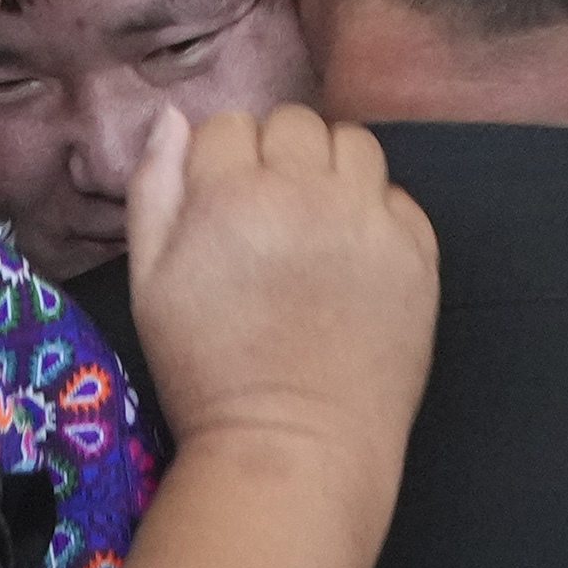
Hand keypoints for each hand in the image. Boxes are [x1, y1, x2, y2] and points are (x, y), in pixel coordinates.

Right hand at [128, 104, 438, 487]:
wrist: (294, 448)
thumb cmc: (208, 373)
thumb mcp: (149, 283)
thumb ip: (155, 190)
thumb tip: (173, 119)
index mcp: (231, 195)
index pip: (228, 125)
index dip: (219, 165)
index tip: (221, 210)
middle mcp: (306, 192)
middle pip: (292, 124)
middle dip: (275, 159)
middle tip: (268, 220)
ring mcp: (369, 220)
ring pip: (353, 145)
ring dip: (330, 171)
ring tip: (315, 227)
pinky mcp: (417, 253)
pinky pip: (398, 197)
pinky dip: (375, 215)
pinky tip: (354, 260)